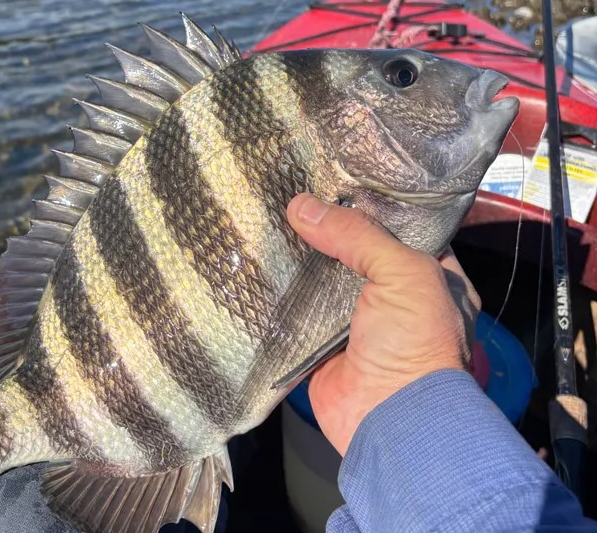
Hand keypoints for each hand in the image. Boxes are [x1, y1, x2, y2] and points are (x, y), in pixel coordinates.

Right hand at [286, 193, 480, 455]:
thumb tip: (301, 206)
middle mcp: (398, 298)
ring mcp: (359, 322)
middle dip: (332, 230)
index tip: (337, 179)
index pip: (403, 229)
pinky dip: (284, 293)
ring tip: (272, 217)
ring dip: (304, 258)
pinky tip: (261, 261)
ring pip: (327, 280)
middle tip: (296, 193)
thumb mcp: (404, 274)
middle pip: (360, 253)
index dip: (372, 206)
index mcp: (435, 278)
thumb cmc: (415, 340)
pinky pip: (301, 310)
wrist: (389, 417)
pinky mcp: (323, 342)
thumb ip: (357, 236)